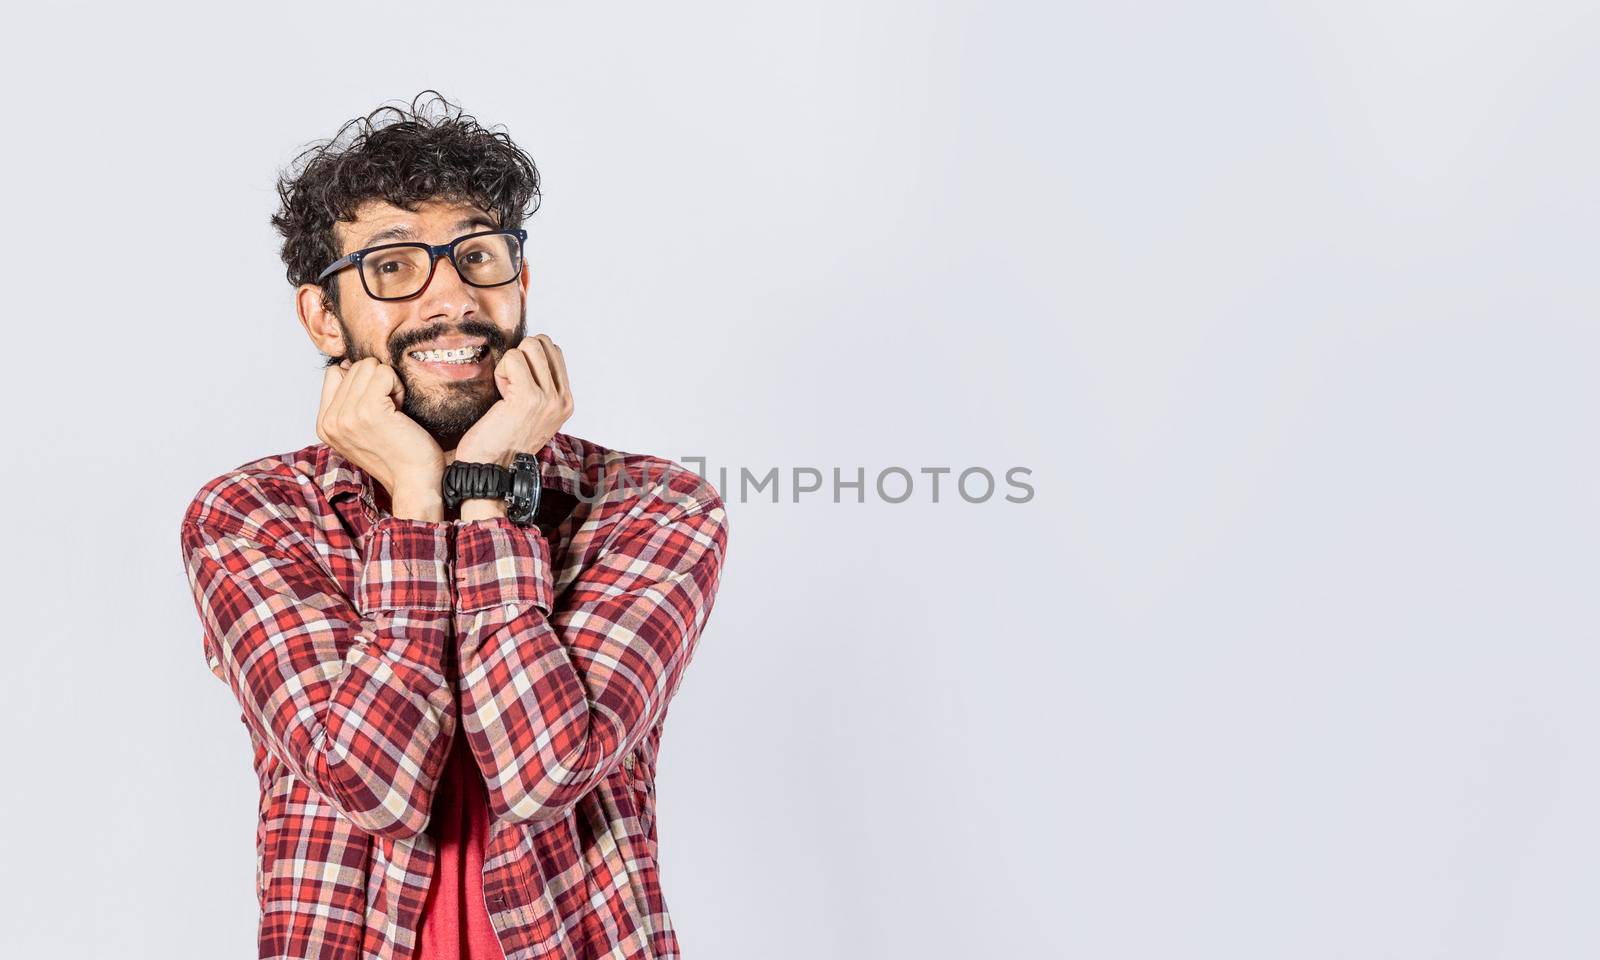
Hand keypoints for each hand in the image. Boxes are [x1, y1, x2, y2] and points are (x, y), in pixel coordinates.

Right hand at [317, 357, 445, 517]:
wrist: (414, 482)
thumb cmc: (398, 454)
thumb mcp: (361, 428)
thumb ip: (348, 401)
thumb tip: (348, 363)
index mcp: (324, 425)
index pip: (336, 373)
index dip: (363, 383)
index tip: (376, 409)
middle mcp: (330, 421)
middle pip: (354, 367)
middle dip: (377, 383)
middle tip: (389, 412)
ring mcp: (346, 416)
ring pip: (369, 366)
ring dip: (389, 384)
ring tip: (395, 412)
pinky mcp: (368, 411)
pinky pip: (384, 373)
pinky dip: (398, 386)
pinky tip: (401, 411)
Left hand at [454, 334, 573, 466]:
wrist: (491, 469)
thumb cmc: (502, 441)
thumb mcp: (533, 414)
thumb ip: (541, 386)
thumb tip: (529, 353)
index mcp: (566, 402)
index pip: (555, 351)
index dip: (530, 358)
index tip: (518, 384)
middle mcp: (562, 400)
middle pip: (544, 342)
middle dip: (521, 355)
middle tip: (511, 384)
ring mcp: (548, 398)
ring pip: (530, 345)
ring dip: (510, 363)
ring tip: (506, 390)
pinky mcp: (528, 397)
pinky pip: (513, 358)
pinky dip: (501, 372)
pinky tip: (500, 395)